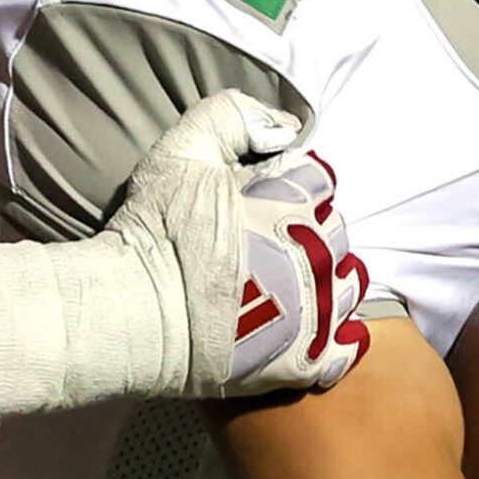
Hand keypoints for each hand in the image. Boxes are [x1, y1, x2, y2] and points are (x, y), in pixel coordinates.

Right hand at [0, 92, 367, 418]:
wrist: (131, 315)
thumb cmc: (153, 232)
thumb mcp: (182, 151)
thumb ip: (234, 117)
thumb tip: (285, 126)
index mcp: (293, 202)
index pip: (320, 180)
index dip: (293, 185)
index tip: (266, 200)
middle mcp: (315, 254)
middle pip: (336, 233)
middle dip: (311, 231)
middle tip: (271, 243)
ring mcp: (313, 312)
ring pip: (347, 286)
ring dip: (328, 279)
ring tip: (295, 284)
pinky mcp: (303, 361)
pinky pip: (345, 349)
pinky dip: (339, 339)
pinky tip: (320, 330)